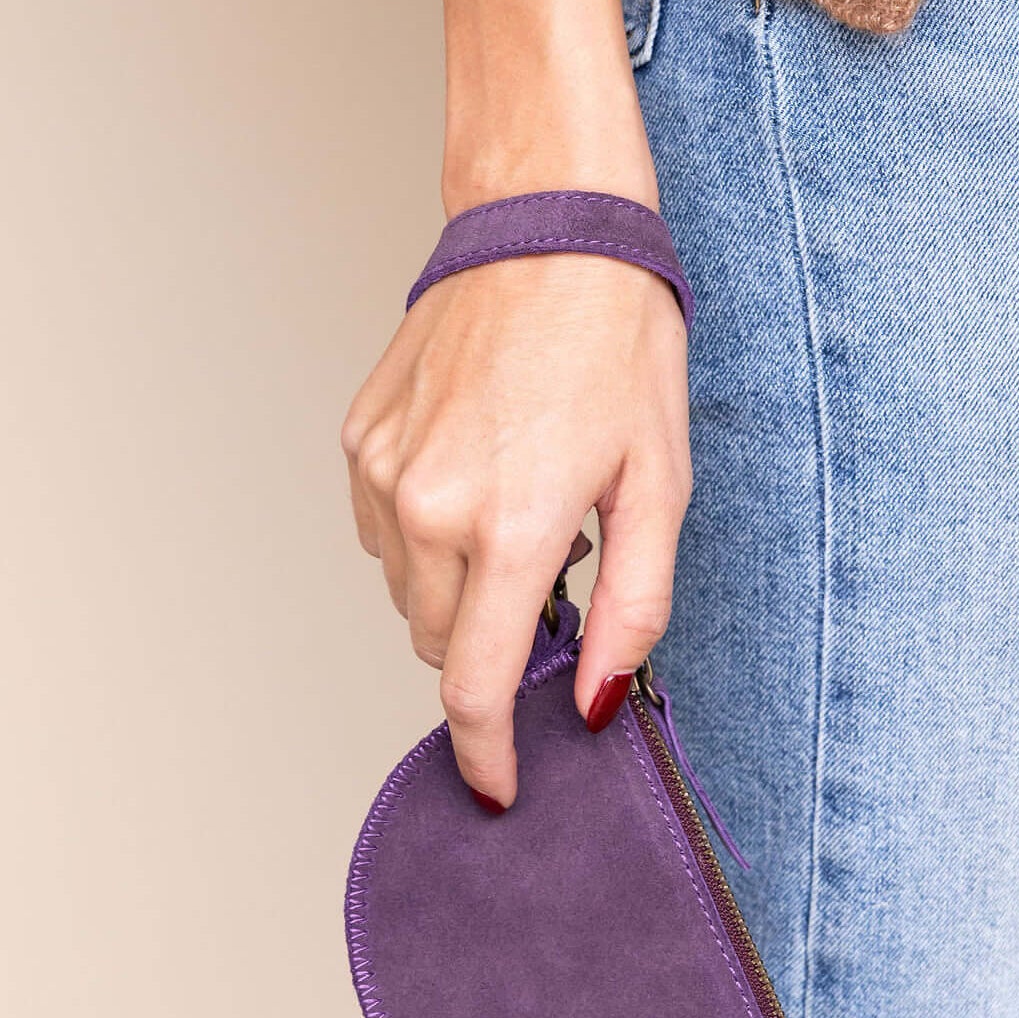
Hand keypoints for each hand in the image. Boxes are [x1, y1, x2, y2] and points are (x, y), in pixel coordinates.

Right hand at [342, 252, 689, 806]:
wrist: (547, 229)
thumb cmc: (617, 346)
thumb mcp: (659, 486)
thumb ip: (631, 609)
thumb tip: (594, 701)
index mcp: (512, 525)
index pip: (476, 688)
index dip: (487, 755)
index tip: (499, 788)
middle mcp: (429, 507)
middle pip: (441, 646)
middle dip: (493, 642)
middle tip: (554, 573)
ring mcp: (383, 471)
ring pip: (409, 594)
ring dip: (460, 587)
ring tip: (520, 505)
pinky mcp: (359, 440)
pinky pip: (384, 534)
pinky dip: (427, 534)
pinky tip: (477, 474)